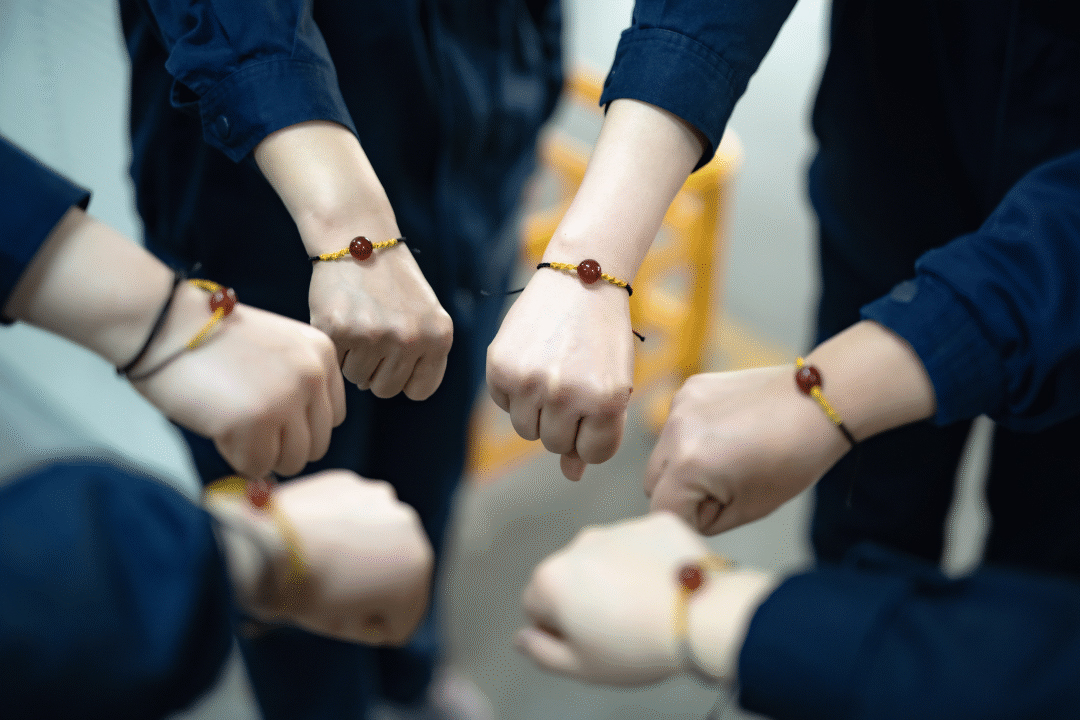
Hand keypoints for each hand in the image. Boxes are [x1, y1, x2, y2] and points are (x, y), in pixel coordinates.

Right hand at [133, 285, 346, 477]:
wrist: (161, 323)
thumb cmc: (210, 339)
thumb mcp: (275, 349)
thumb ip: (297, 384)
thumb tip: (305, 439)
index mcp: (321, 354)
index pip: (332, 418)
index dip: (298, 425)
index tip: (268, 412)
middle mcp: (312, 375)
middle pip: (316, 445)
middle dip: (280, 445)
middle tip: (245, 425)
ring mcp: (285, 398)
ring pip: (290, 461)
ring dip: (259, 453)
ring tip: (230, 421)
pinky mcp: (254, 421)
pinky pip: (256, 466)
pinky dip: (234, 456)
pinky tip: (217, 425)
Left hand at [209, 470, 433, 645]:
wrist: (264, 546)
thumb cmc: (306, 590)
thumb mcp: (345, 624)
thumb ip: (371, 617)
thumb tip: (371, 605)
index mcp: (417, 568)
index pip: (404, 616)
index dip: (373, 626)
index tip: (343, 620)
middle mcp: (409, 527)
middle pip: (399, 570)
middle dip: (375, 583)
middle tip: (335, 591)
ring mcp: (380, 499)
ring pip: (378, 536)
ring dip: (361, 549)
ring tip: (324, 561)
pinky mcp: (350, 482)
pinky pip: (353, 513)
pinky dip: (342, 524)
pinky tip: (316, 536)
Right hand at [253, 120, 452, 399]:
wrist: (359, 239)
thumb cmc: (392, 283)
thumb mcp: (426, 315)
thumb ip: (424, 355)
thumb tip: (403, 391)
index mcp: (439, 337)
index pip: (419, 391)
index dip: (403, 377)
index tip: (395, 357)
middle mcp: (410, 339)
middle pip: (386, 390)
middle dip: (376, 370)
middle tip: (372, 335)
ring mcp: (374, 336)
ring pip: (359, 380)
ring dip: (355, 359)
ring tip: (359, 323)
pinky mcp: (339, 331)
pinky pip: (337, 364)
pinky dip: (337, 347)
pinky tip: (343, 318)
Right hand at [486, 268, 633, 480]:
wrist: (580, 280)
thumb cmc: (603, 336)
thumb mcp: (614, 383)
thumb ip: (597, 432)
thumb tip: (571, 475)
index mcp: (605, 401)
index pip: (593, 454)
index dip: (594, 436)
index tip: (595, 411)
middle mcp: (566, 395)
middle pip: (556, 445)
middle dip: (566, 424)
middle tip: (573, 385)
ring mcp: (530, 382)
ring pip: (528, 430)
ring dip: (539, 412)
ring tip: (553, 374)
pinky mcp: (500, 367)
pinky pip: (504, 404)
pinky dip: (516, 392)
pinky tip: (533, 362)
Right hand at [517, 513, 773, 685]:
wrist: (701, 615)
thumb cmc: (639, 645)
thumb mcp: (582, 668)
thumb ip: (542, 652)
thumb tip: (524, 638)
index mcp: (552, 579)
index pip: (536, 606)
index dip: (559, 629)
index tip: (586, 641)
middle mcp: (580, 544)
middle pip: (572, 575)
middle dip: (587, 597)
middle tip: (619, 626)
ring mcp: (620, 528)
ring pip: (609, 556)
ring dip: (619, 576)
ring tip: (647, 607)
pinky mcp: (656, 522)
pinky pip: (646, 543)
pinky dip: (651, 559)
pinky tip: (667, 585)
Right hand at [644, 366, 848, 534]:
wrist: (819, 401)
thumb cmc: (794, 458)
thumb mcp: (750, 508)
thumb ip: (705, 519)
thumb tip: (686, 518)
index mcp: (689, 466)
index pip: (662, 511)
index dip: (686, 522)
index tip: (712, 518)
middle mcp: (675, 432)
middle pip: (652, 482)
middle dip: (678, 493)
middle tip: (721, 489)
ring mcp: (680, 404)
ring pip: (662, 452)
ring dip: (682, 463)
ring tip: (727, 456)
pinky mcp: (690, 387)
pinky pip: (677, 425)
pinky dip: (693, 435)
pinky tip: (728, 431)